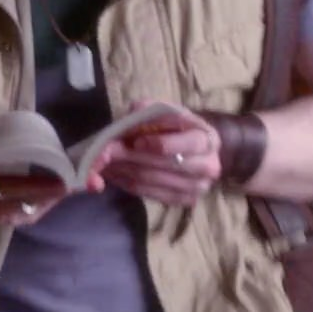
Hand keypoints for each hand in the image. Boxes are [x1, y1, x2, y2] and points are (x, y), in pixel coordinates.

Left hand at [105, 102, 220, 205]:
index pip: (187, 144)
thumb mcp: (165, 111)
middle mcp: (209, 166)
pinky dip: (127, 184)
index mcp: (208, 139)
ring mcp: (198, 187)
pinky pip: (151, 194)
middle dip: (132, 157)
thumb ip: (150, 110)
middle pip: (166, 164)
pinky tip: (113, 174)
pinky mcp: (184, 201)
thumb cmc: (175, 126)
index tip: (136, 141)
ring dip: (124, 171)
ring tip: (103, 162)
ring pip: (154, 180)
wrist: (193, 147)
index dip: (161, 143)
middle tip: (104, 152)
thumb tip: (132, 114)